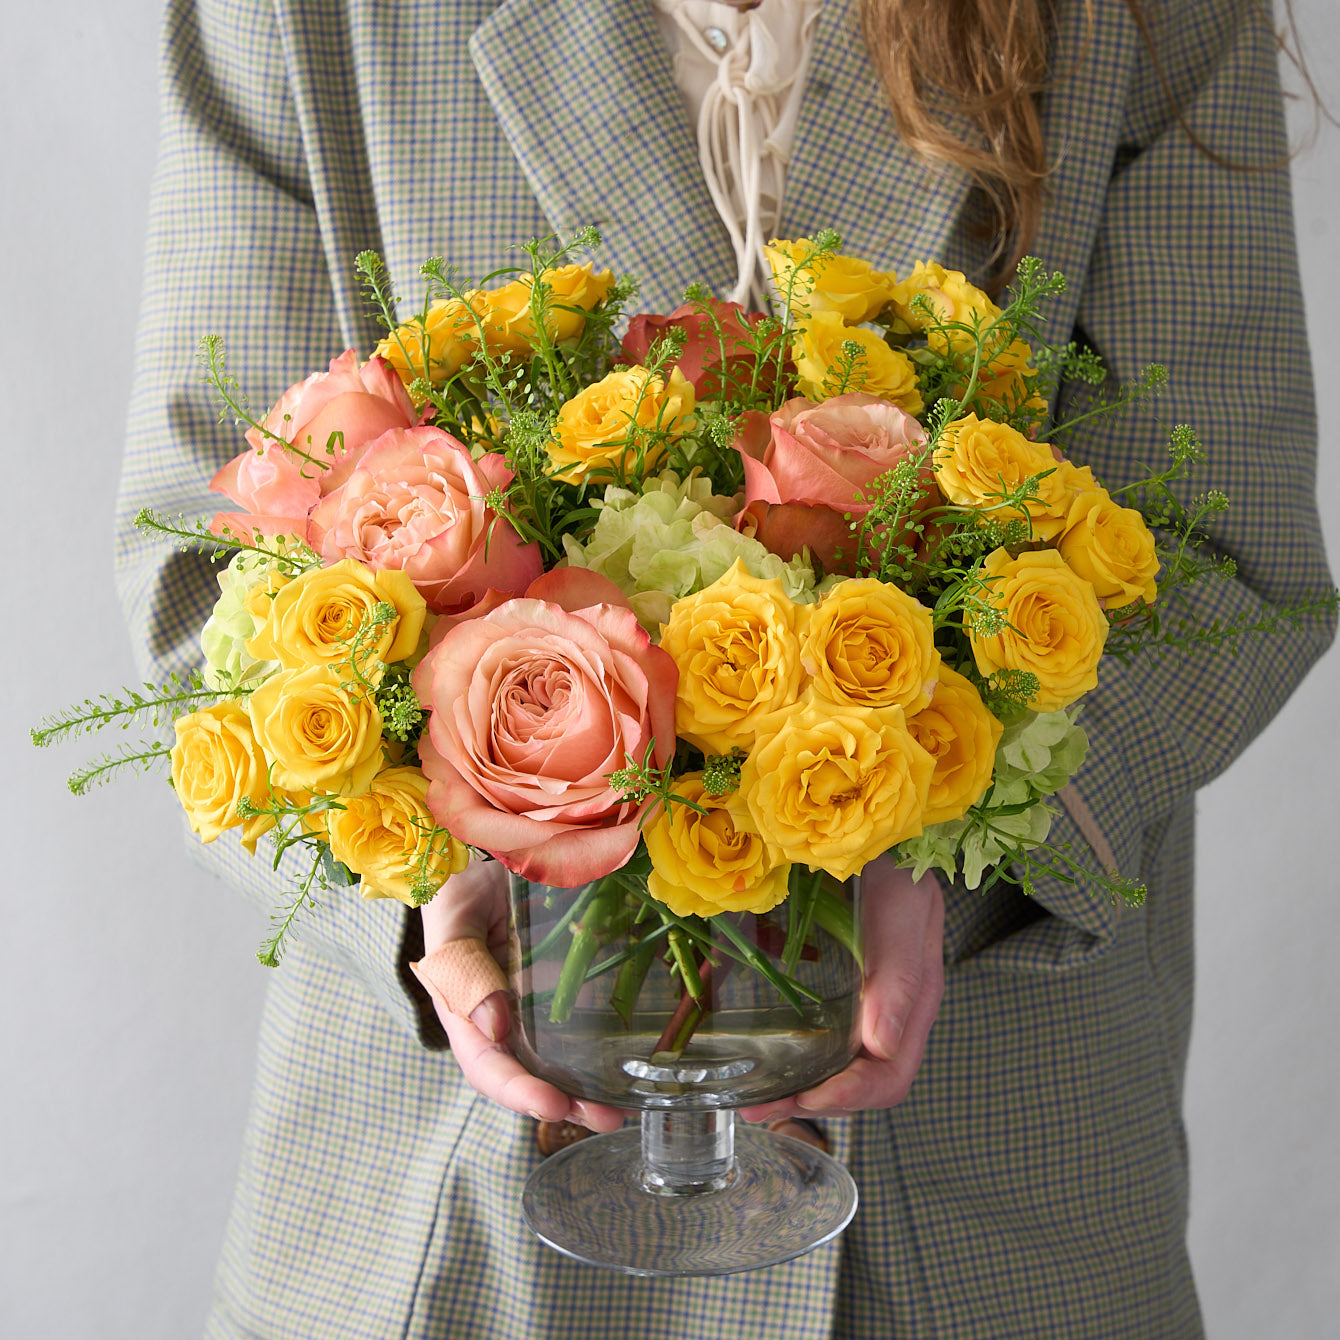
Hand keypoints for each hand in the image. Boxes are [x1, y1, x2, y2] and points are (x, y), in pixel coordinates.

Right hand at [418, 861, 624, 1132]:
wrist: (491, 840)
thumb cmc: (462, 880)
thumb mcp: (456, 917)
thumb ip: (466, 969)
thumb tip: (494, 1029)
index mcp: (463, 1006)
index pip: (486, 1063)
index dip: (518, 1089)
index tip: (553, 1104)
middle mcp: (496, 1015)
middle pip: (524, 1075)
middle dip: (563, 1103)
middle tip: (605, 1117)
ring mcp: (526, 1003)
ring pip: (551, 1061)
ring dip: (584, 1090)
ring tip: (620, 1110)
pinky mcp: (555, 985)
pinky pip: (574, 1027)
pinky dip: (595, 1053)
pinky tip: (625, 1066)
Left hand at [738, 858, 944, 1121]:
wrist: (869, 819)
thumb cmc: (893, 862)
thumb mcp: (901, 912)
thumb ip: (899, 977)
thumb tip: (882, 1046)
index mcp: (912, 1002)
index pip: (888, 1077)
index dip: (848, 1098)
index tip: (803, 1097)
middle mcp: (885, 1008)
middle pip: (853, 1079)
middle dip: (805, 1100)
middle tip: (752, 1106)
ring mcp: (855, 994)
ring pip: (827, 1059)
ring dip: (788, 1083)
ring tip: (743, 1094)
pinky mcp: (827, 974)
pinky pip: (807, 1026)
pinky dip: (778, 1047)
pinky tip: (745, 1047)